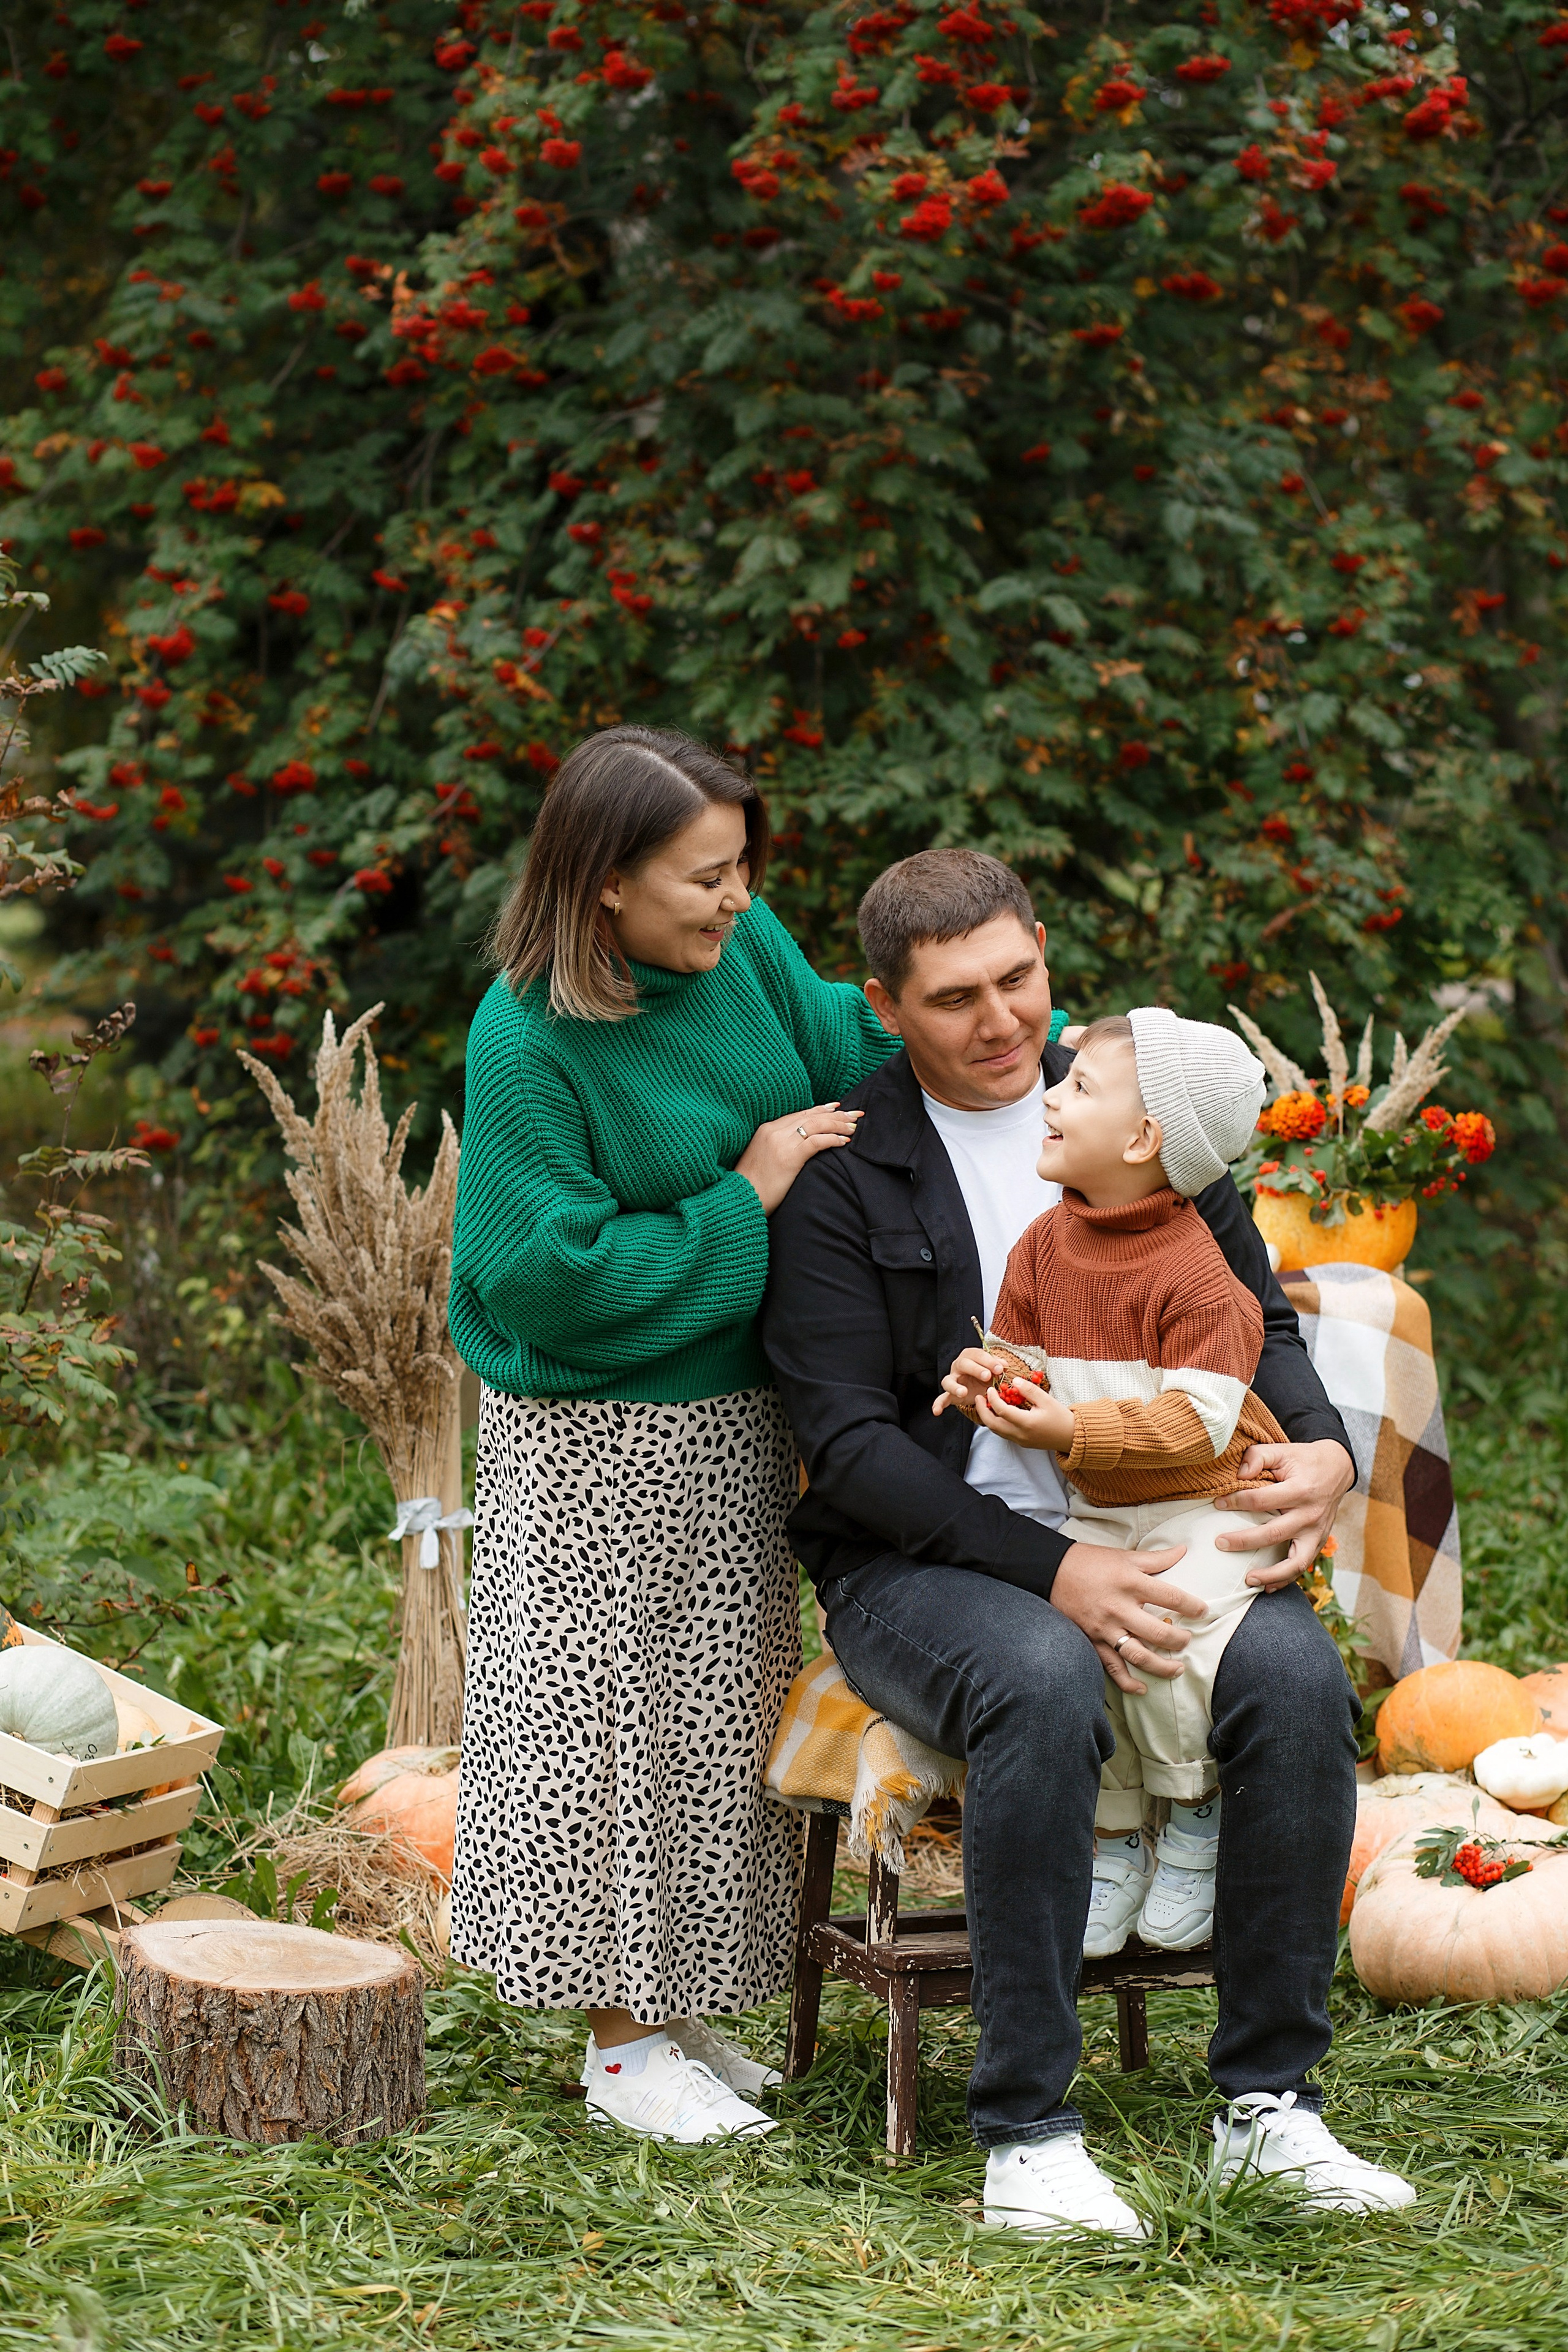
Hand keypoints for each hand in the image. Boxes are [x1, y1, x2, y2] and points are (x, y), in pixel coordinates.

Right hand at [736, 1103, 862, 1215]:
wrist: (739, 1198)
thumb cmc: (753, 1185)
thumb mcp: (764, 1158)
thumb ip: (779, 1147)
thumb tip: (799, 1146)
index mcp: (767, 1129)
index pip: (800, 1114)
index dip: (821, 1109)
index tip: (837, 1107)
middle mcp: (774, 1131)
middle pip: (811, 1115)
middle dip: (835, 1114)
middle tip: (855, 1114)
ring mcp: (781, 1142)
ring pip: (816, 1125)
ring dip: (838, 1124)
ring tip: (854, 1127)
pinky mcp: (789, 1157)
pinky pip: (816, 1142)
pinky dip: (832, 1139)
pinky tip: (844, 1141)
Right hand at [933, 1347, 1007, 1417]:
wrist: (982, 1385)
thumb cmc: (988, 1373)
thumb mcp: (995, 1368)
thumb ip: (999, 1366)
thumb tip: (1003, 1365)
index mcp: (970, 1356)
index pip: (977, 1354)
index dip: (988, 1361)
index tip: (999, 1369)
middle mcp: (959, 1365)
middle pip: (963, 1364)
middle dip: (976, 1369)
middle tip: (987, 1376)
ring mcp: (953, 1380)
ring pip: (948, 1381)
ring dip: (955, 1387)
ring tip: (963, 1392)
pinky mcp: (950, 1394)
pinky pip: (942, 1399)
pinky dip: (938, 1404)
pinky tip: (937, 1411)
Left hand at [972, 1379, 1073, 1452]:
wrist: (1071, 1436)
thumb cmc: (1061, 1417)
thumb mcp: (1047, 1400)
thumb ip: (1029, 1390)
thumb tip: (1014, 1380)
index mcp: (1026, 1423)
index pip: (1002, 1411)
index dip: (993, 1399)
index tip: (990, 1388)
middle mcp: (1020, 1435)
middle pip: (992, 1425)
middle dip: (981, 1410)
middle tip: (978, 1397)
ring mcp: (1020, 1441)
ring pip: (996, 1430)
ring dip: (987, 1417)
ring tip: (985, 1403)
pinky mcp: (1021, 1443)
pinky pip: (1003, 1433)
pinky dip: (996, 1422)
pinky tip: (997, 1412)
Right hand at [1050, 1540, 1205, 1693]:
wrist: (1052, 1570)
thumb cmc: (1091, 1561)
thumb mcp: (1125, 1555)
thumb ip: (1156, 1558)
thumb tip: (1184, 1550)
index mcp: (1131, 1582)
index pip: (1171, 1597)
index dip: (1192, 1606)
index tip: (1203, 1611)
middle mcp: (1119, 1607)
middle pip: (1158, 1632)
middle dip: (1179, 1641)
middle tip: (1188, 1641)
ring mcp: (1105, 1627)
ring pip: (1138, 1655)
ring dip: (1161, 1667)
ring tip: (1177, 1669)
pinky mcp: (1092, 1640)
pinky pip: (1111, 1666)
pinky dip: (1127, 1682)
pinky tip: (1142, 1688)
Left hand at [1213, 1437, 1354, 1586]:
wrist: (1336, 1469)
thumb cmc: (1303, 1460)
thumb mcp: (1281, 1450)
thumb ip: (1257, 1456)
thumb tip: (1238, 1475)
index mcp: (1301, 1490)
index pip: (1261, 1500)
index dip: (1236, 1502)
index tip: (1217, 1504)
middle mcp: (1311, 1515)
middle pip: (1274, 1534)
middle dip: (1244, 1541)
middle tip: (1219, 1543)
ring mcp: (1317, 1532)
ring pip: (1295, 1561)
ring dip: (1271, 1574)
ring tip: (1247, 1579)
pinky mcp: (1318, 1542)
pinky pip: (1303, 1566)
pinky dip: (1286, 1579)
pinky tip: (1267, 1587)